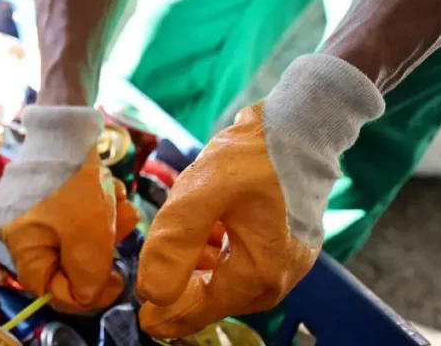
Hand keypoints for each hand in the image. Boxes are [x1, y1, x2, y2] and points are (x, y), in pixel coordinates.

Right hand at [0, 107, 138, 312]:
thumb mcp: (87, 237)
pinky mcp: (50, 188)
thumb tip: (88, 294)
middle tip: (122, 231)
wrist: (68, 124)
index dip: (84, 294)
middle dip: (100, 247)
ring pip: (78, 233)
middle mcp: (22, 228)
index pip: (49, 289)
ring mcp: (34, 206)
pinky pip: (78, 210)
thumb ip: (87, 276)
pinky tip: (111, 189)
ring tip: (120, 204)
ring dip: (105, 223)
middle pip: (67, 259)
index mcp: (22, 244)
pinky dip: (98, 205)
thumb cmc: (73, 182)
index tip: (115, 280)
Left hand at [137, 54, 383, 337]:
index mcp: (259, 274)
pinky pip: (239, 261)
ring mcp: (284, 262)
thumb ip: (174, 243)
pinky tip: (203, 230)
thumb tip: (151, 292)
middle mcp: (276, 278)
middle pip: (214, 296)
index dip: (165, 313)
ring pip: (224, 278)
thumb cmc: (256, 155)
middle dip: (182, 284)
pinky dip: (215, 252)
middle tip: (154, 263)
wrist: (300, 125)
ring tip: (179, 235)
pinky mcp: (283, 245)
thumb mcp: (202, 193)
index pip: (200, 308)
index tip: (139, 314)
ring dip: (196, 265)